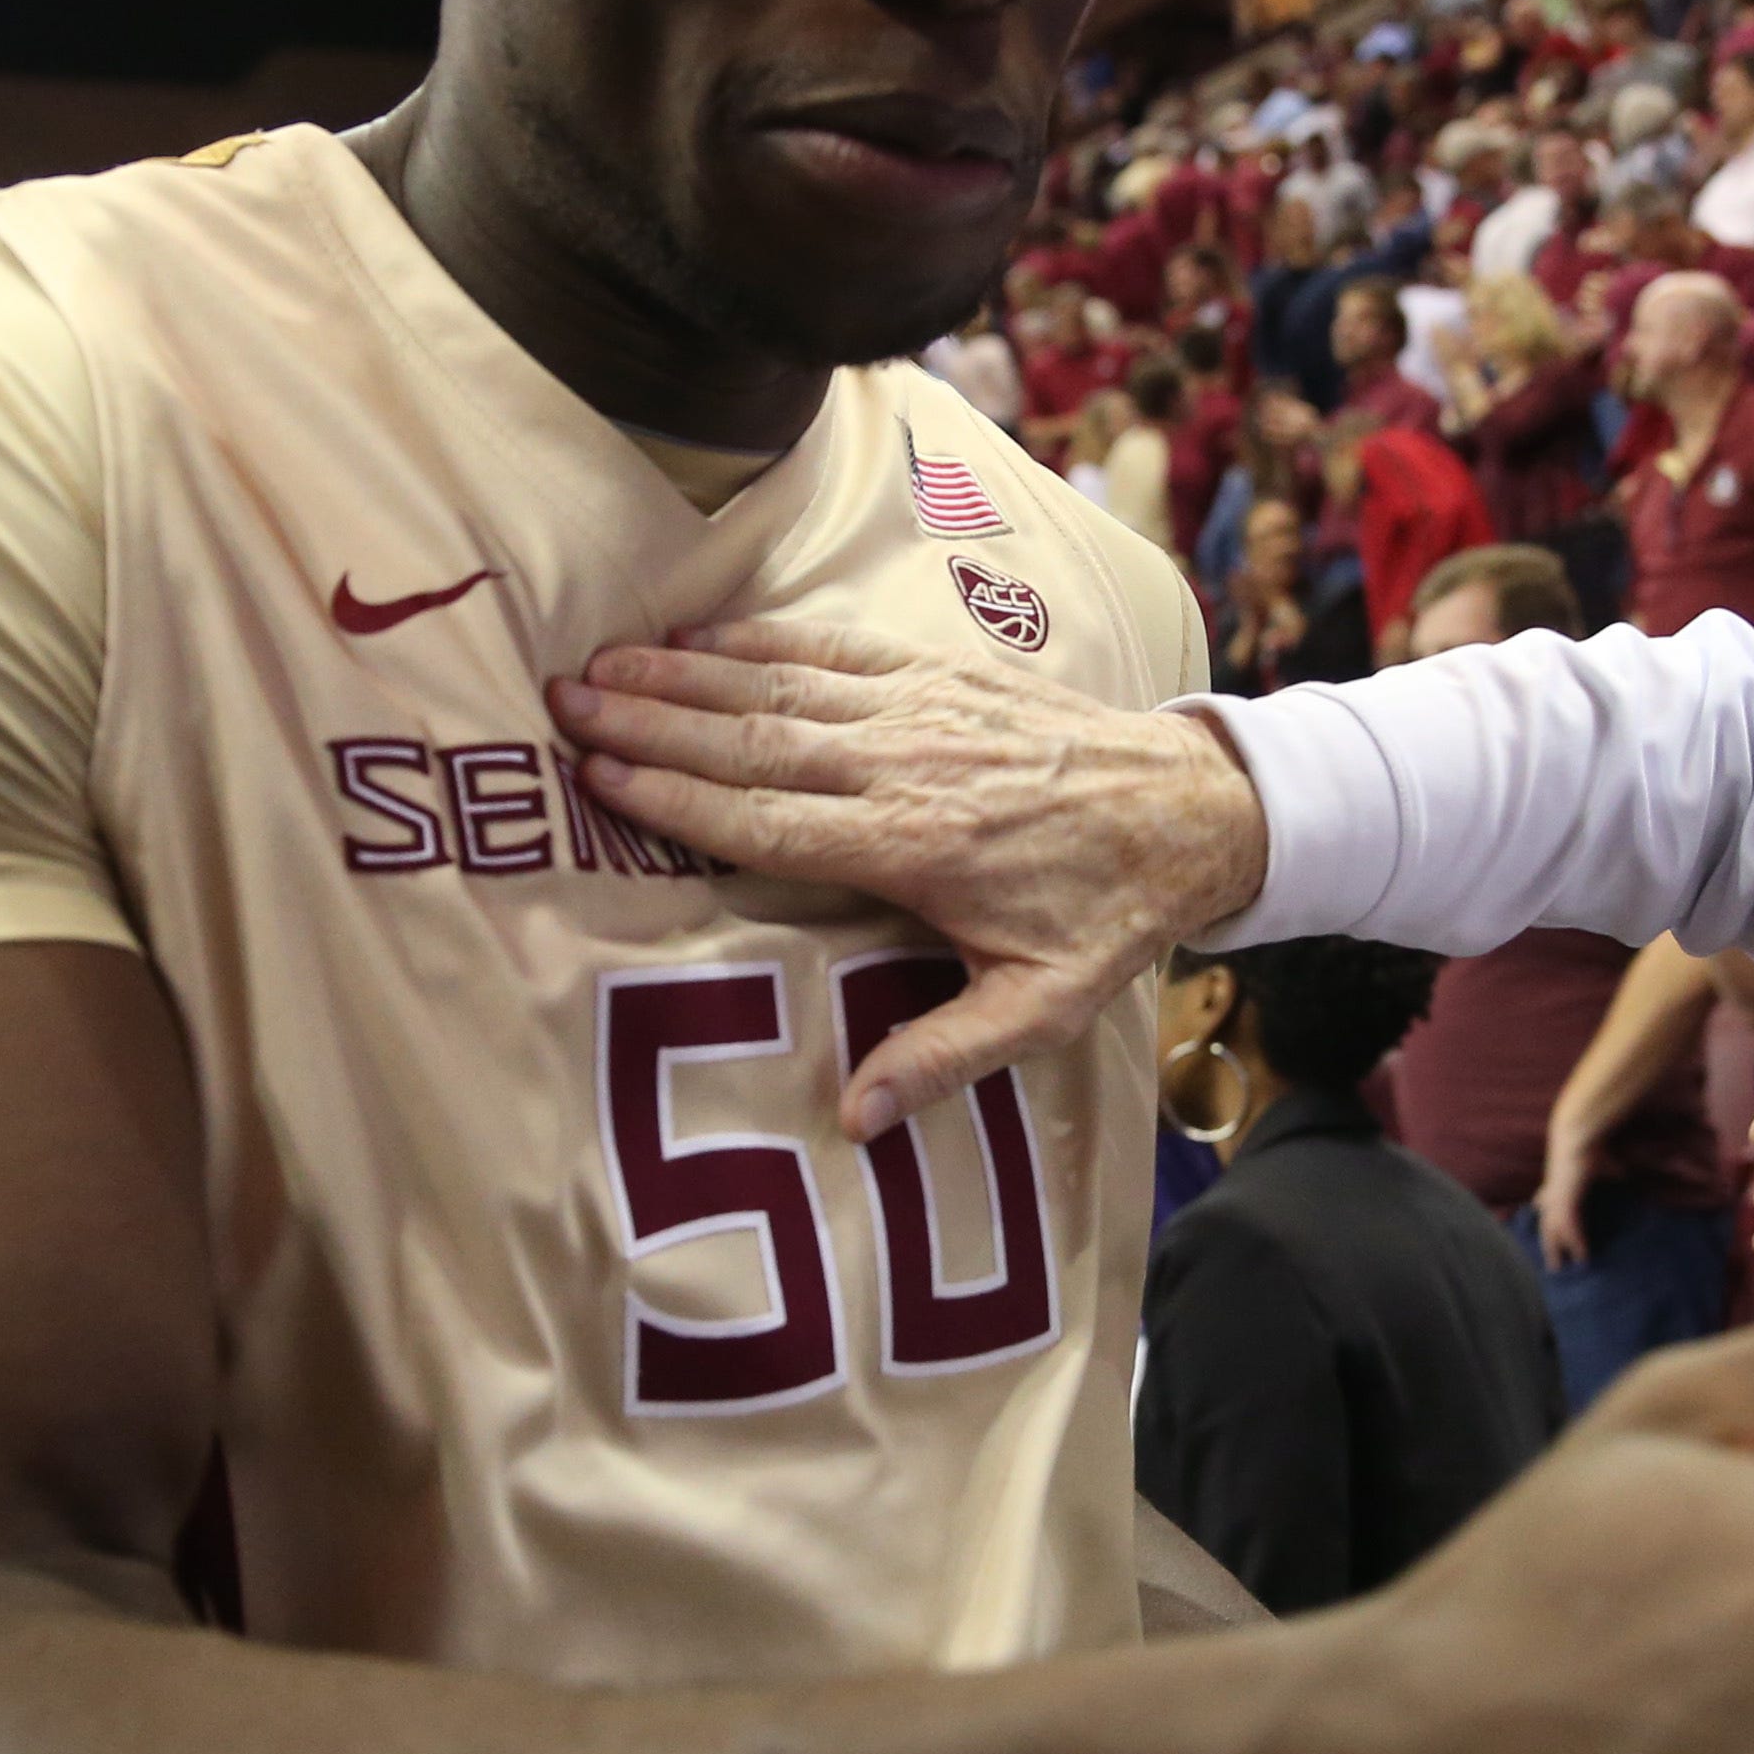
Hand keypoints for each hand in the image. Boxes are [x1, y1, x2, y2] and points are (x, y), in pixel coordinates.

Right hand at [553, 625, 1270, 1136]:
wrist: (1193, 810)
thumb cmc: (1109, 914)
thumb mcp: (1042, 1008)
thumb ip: (944, 1057)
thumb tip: (853, 1120)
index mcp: (913, 848)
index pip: (766, 822)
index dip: (675, 798)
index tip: (598, 777)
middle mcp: (905, 766)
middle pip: (752, 741)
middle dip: (650, 722)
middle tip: (560, 704)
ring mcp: (922, 710)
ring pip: (781, 687)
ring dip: (684, 672)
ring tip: (601, 662)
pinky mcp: (942, 672)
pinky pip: (836, 648)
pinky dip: (762, 636)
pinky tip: (700, 633)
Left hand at [1534, 1122, 1600, 1268]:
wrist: (1580, 1138)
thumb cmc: (1592, 1147)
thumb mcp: (1604, 1164)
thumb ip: (1612, 1172)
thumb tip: (1625, 1174)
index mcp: (1558, 1184)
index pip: (1546, 1202)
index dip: (1544, 1211)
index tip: (1542, 1221)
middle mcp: (1553, 1196)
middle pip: (1546, 1225)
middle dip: (1548, 1244)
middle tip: (1552, 1263)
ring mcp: (1556, 1201)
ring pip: (1553, 1232)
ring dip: (1557, 1251)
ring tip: (1560, 1269)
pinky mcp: (1565, 1203)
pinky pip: (1569, 1229)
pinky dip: (1575, 1243)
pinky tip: (1582, 1256)